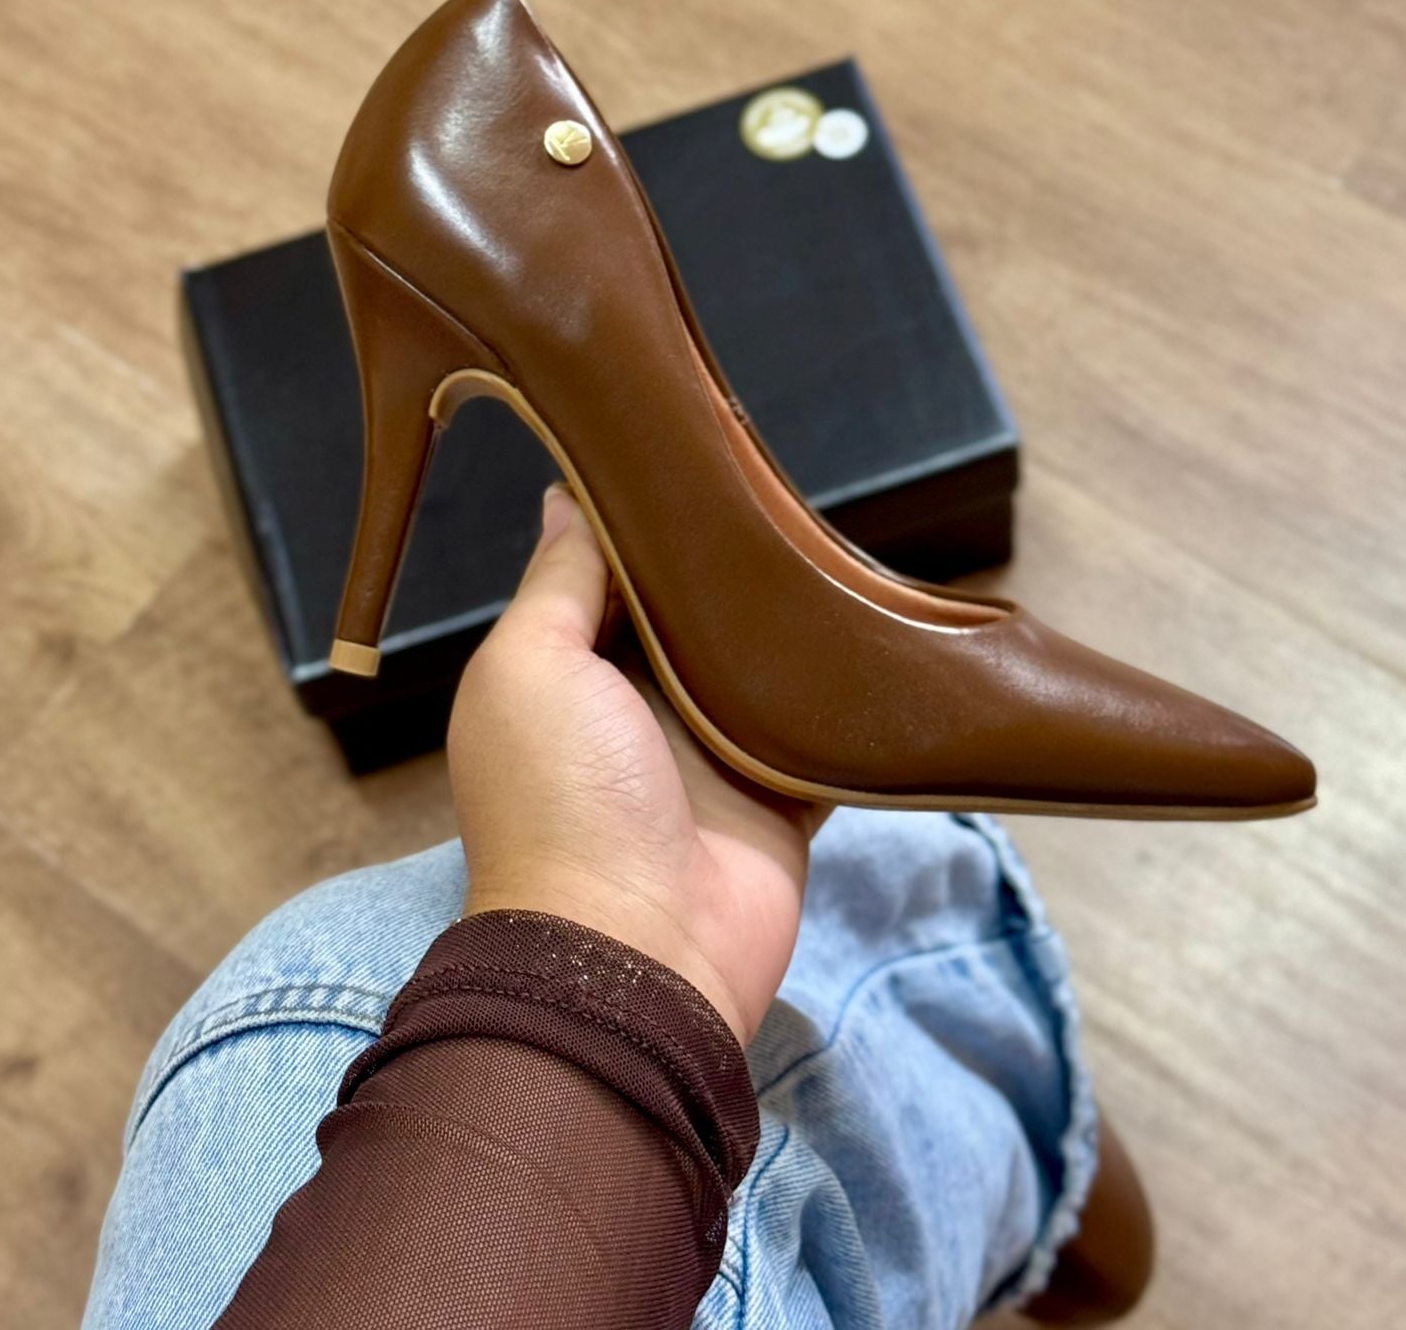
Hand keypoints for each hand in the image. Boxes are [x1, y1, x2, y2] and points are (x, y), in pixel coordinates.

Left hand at [448, 483, 823, 1042]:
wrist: (639, 951)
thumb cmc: (562, 798)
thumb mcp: (531, 667)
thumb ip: (558, 582)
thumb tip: (564, 495)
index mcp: (568, 674)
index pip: (608, 577)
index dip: (641, 521)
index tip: (689, 453)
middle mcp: (637, 707)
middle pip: (689, 615)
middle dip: (724, 563)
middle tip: (777, 487)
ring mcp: (712, 753)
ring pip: (757, 664)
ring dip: (786, 621)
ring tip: (830, 542)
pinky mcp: (781, 792)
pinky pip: (818, 727)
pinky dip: (841, 692)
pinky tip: (874, 631)